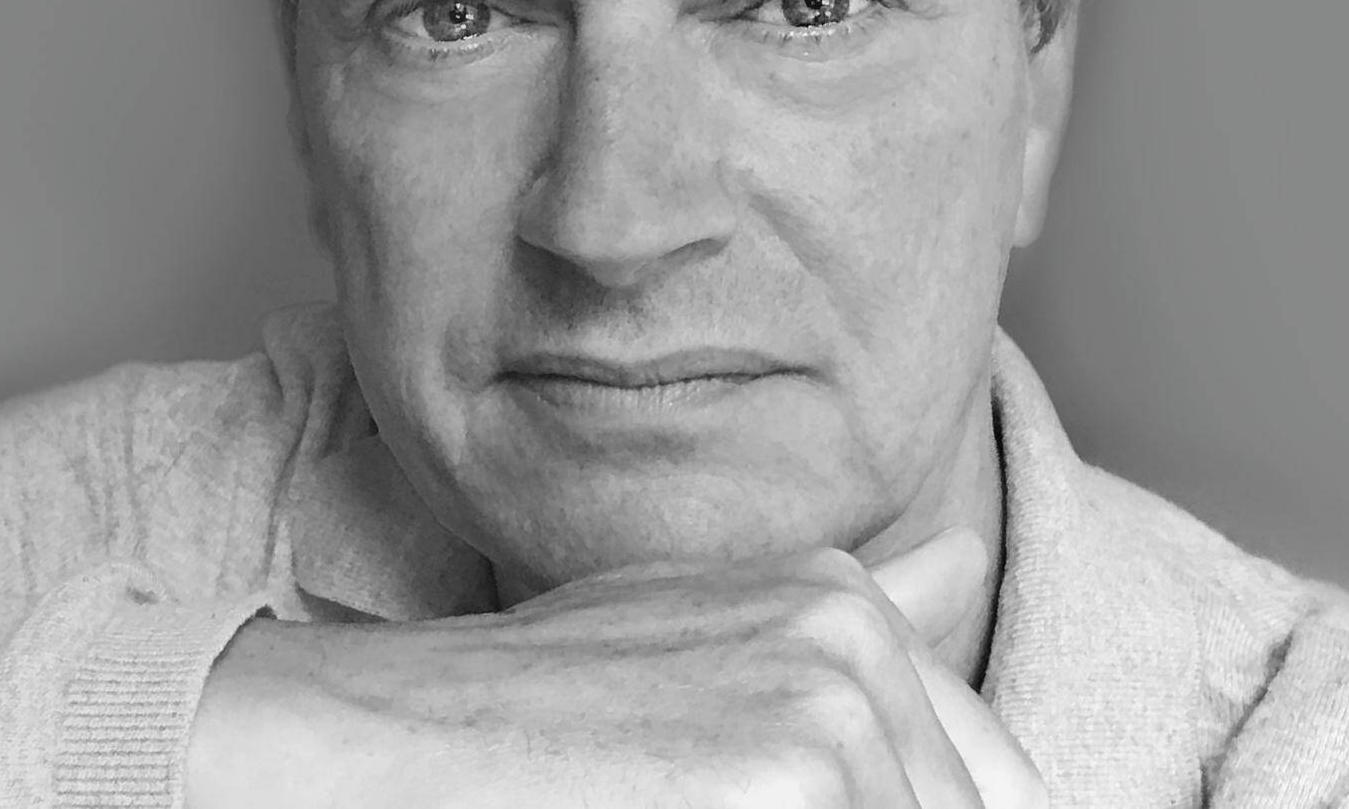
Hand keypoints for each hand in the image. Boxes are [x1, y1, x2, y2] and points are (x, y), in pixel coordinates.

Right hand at [188, 527, 1044, 807]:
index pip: (987, 788)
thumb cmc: (507, 716)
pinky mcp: (786, 790)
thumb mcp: (687, 636)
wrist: (361, 743)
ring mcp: (826, 716)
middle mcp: (852, 643)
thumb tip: (969, 563)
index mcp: (840, 607)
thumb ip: (850, 615)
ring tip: (659, 806)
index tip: (764, 808)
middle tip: (692, 806)